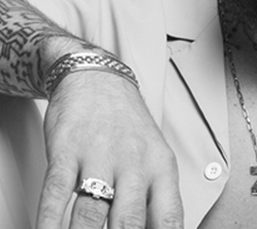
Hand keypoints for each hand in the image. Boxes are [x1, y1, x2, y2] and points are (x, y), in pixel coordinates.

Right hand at [36, 71, 183, 227]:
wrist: (98, 79)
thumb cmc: (127, 123)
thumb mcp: (154, 156)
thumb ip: (156, 197)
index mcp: (161, 166)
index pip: (169, 217)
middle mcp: (133, 163)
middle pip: (129, 221)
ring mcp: (99, 156)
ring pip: (90, 214)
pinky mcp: (67, 151)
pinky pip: (56, 194)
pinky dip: (49, 223)